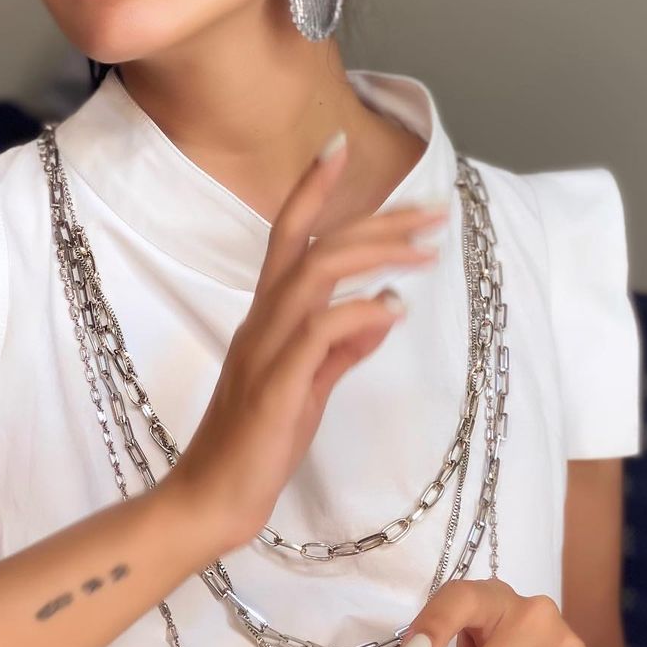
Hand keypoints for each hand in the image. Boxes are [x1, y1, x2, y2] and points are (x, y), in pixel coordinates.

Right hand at [168, 131, 449, 559]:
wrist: (212, 501)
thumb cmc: (258, 442)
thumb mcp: (309, 387)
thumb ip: (343, 348)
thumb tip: (384, 309)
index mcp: (267, 316)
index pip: (285, 235)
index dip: (310, 188)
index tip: (339, 146)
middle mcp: (262, 322)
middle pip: (314, 246)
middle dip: (377, 222)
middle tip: (435, 211)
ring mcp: (265, 352)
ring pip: (313, 275)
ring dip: (375, 255)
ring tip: (426, 251)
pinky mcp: (275, 388)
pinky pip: (317, 335)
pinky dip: (357, 313)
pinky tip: (392, 309)